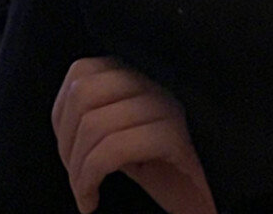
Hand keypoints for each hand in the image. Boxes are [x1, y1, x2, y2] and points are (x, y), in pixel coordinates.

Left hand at [52, 56, 216, 213]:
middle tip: (78, 179)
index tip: (70, 154)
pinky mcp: (176, 136)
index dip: (62, 116)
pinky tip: (92, 202)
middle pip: (83, 92)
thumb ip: (105, 113)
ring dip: (77, 171)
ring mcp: (170, 104)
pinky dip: (89, 179)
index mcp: (145, 74)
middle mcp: (159, 80)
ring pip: (94, 123)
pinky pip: (113, 148)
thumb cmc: (168, 174)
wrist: (211, 201)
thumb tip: (63, 113)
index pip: (83, 71)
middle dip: (67, 144)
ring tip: (86, 194)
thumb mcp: (129, 136)